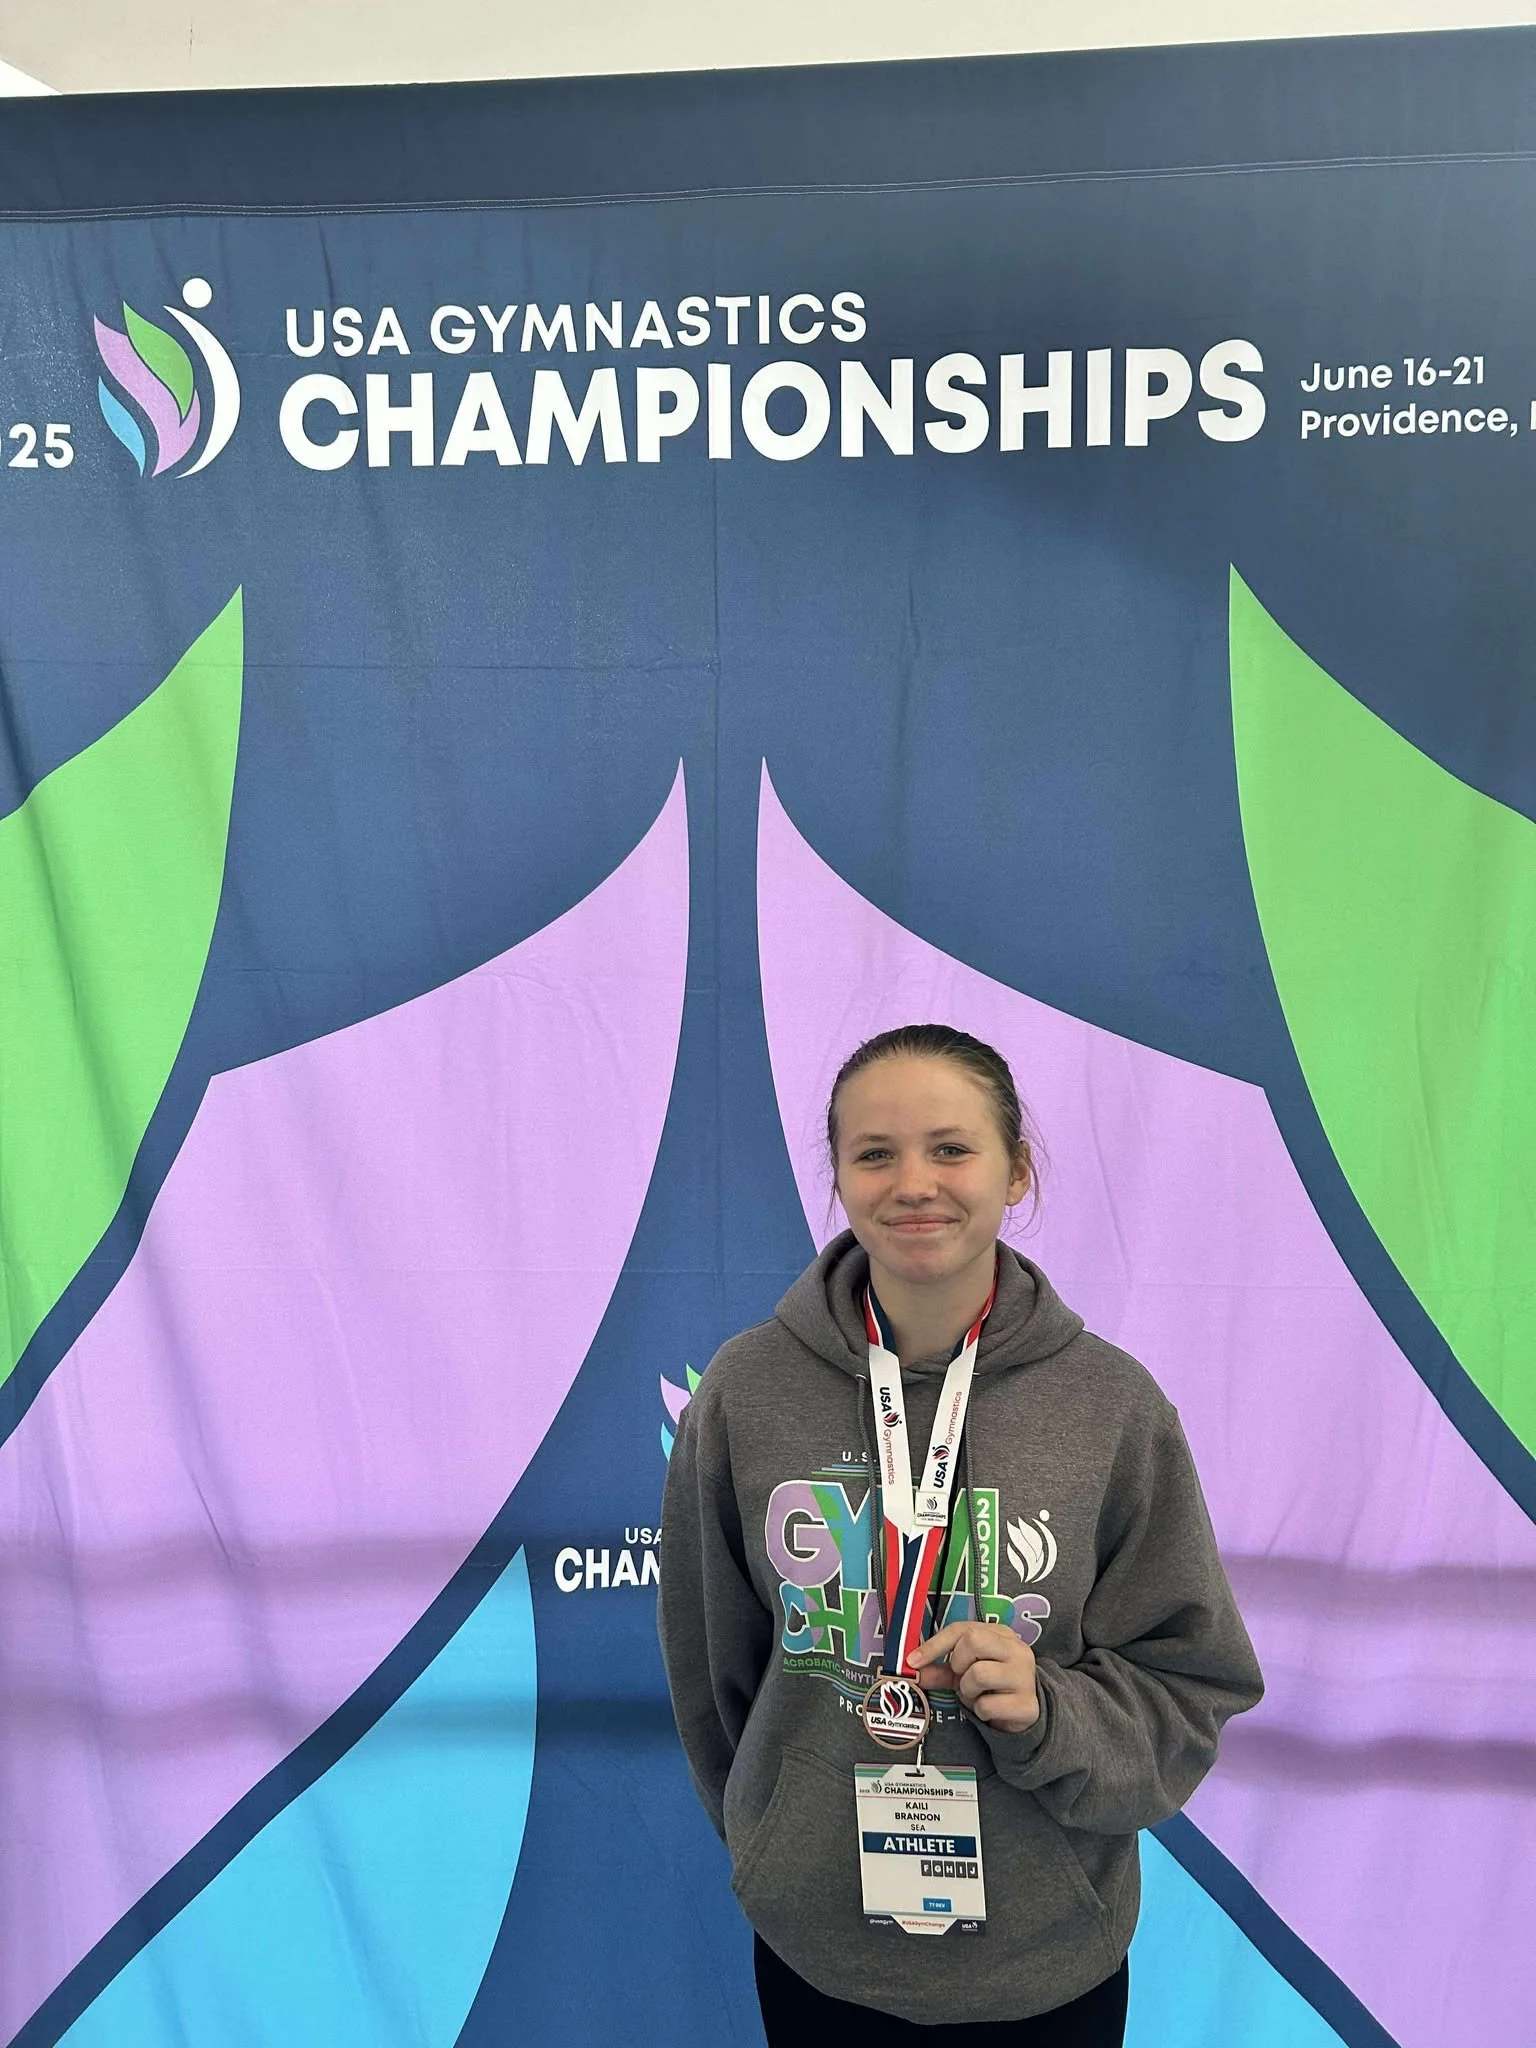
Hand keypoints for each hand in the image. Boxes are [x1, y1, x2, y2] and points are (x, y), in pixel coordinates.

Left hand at [910, 1621, 1040, 1734]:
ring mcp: (1025, 1676)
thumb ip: (940, 1669)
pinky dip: (981, 1710)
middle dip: (958, 1664)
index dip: (934, 1645)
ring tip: (977, 1695)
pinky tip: (990, 1709)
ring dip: (968, 1690)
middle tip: (963, 1678)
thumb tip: (913, 1668)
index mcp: (1001, 1634)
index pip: (962, 1629)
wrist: (1026, 1713)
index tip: (913, 1660)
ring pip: (979, 1674)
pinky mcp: (1027, 1704)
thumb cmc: (992, 1685)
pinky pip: (988, 1705)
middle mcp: (1017, 1649)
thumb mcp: (965, 1672)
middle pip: (973, 1641)